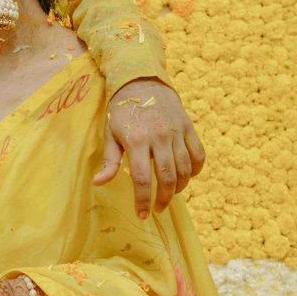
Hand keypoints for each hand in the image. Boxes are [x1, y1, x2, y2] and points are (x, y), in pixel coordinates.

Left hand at [94, 78, 205, 217]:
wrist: (141, 81)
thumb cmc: (122, 111)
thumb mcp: (110, 134)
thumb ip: (109, 161)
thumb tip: (98, 183)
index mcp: (137, 141)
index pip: (143, 179)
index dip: (143, 200)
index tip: (142, 214)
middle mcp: (159, 137)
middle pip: (167, 178)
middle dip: (163, 199)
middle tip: (157, 209)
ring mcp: (176, 132)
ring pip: (185, 169)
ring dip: (179, 187)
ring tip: (170, 195)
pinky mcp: (188, 127)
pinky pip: (198, 154)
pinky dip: (196, 170)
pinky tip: (187, 177)